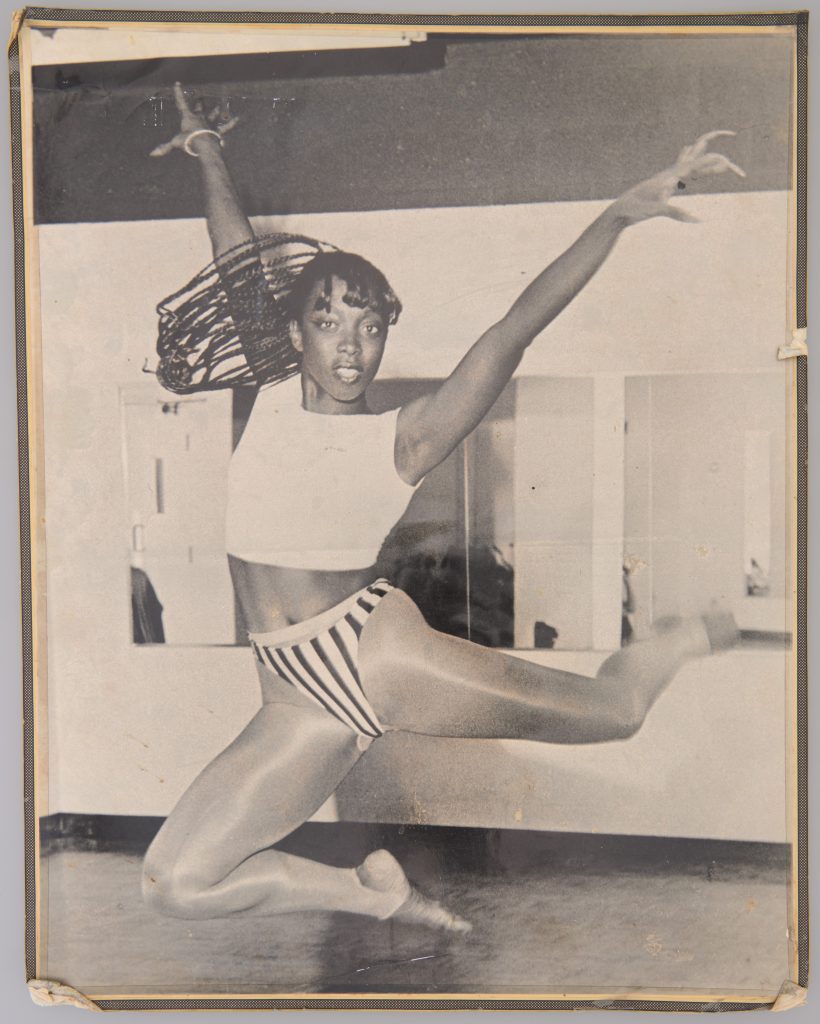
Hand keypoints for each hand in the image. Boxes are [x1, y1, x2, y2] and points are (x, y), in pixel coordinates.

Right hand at [150, 82, 238, 157]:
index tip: (178, 84)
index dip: (179, 93)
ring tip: (220, 106)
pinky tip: (240, 118)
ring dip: (216, 111)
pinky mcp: (218, 131)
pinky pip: (227, 126)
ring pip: (214, 115)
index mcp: (188, 117)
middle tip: (201, 97)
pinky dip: (233, 122)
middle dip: (200, 102)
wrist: (204, 146)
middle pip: (200, 108)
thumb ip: (164, 148)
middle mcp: (200, 118)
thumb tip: (152, 154)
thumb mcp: (175, 144)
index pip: (181, 103)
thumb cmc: (189, 142)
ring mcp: (210, 124)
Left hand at [610, 130, 745, 224]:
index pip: (704, 163)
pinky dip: (690, 166)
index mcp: (674, 173)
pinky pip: (680, 170)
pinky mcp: (663, 185)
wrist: (619, 210)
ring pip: (690, 159)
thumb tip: (698, 220)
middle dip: (718, 156)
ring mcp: (667, 176)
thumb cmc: (635, 209)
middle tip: (735, 152)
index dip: (722, 165)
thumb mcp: (657, 211)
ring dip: (705, 156)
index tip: (738, 173)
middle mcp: (672, 171)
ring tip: (718, 157)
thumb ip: (677, 213)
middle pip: (699, 154)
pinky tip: (689, 169)